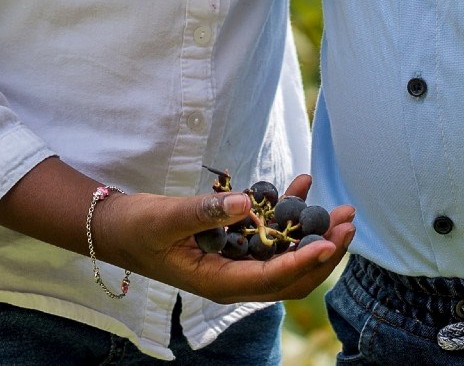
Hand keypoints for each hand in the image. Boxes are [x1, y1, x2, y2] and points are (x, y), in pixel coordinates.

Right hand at [93, 172, 354, 302]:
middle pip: (292, 277)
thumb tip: (248, 203)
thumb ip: (206, 211)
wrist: (115, 227)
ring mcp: (236, 263)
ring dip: (316, 235)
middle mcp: (234, 279)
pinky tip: (302, 181)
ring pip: (287, 257)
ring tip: (341, 209)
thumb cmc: (136, 227)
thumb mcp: (167, 217)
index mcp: (219, 284)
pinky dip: (290, 213)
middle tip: (348, 223)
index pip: (272, 279)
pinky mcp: (235, 245)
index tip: (329, 241)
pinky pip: (272, 235)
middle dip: (324, 253)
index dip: (304, 262)